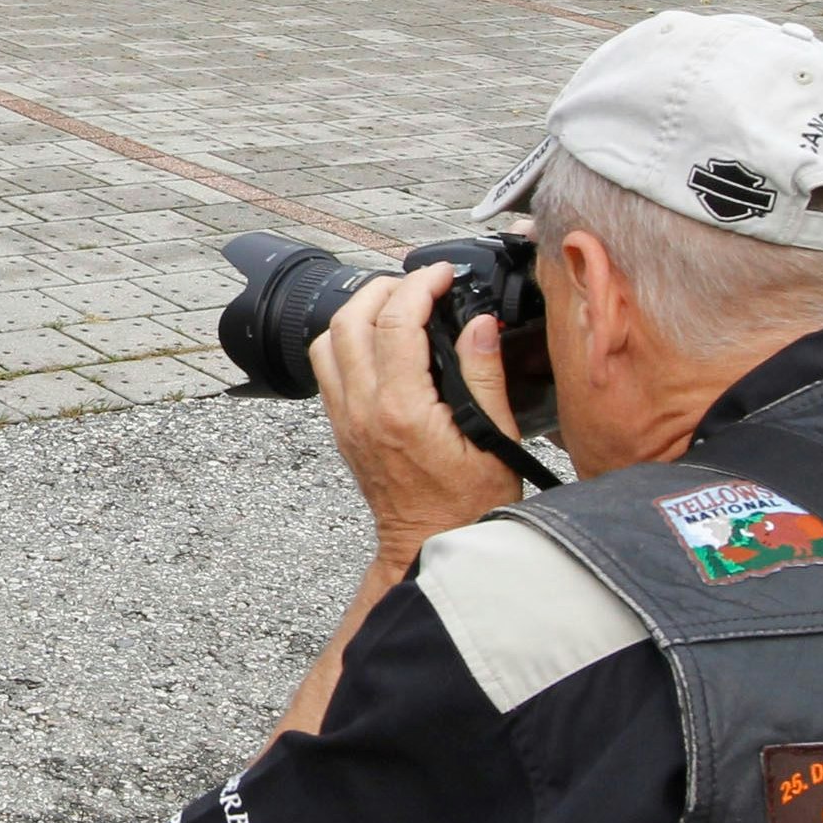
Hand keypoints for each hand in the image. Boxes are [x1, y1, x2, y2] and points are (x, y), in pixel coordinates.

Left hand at [307, 263, 522, 570]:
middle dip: (382, 287)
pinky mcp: (342, 429)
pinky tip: (379, 340)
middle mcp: (364, 410)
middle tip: (417, 282)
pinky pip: (327, 369)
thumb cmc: (466, 508)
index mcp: (403, 410)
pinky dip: (346, 340)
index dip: (419, 285)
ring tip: (395, 303)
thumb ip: (484, 377)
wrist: (428, 547)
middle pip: (349, 321)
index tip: (442, 275)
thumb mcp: (496, 441)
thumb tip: (480, 324)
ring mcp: (346, 419)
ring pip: (327, 342)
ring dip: (357, 311)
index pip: (396, 322)